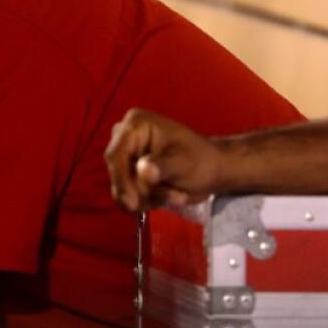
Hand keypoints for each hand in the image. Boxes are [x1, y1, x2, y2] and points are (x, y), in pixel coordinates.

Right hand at [105, 108, 221, 211]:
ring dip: (148, 198)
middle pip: (117, 171)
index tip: (132, 202)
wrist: (211, 171)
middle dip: (142, 190)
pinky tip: (167, 196)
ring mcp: (124, 155)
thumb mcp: (185, 163)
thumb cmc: (201, 161)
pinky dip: (146, 201)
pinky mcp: (127, 172)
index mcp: (136, 124)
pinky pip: (124, 194)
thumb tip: (143, 171)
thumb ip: (163, 166)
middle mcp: (124, 137)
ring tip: (176, 195)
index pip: (116, 153)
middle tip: (173, 196)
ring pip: (120, 187)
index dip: (120, 178)